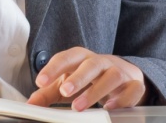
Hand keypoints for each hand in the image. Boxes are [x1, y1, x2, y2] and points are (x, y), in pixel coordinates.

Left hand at [27, 47, 147, 110]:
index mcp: (82, 58)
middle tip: (64, 91)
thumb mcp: (68, 83)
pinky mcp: (135, 85)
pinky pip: (132, 89)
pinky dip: (122, 99)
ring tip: (79, 106)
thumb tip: (30, 104)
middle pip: (91, 64)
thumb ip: (48, 93)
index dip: (53, 67)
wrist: (124, 75)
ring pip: (112, 76)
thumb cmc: (90, 78)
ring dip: (95, 91)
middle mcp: (102, 62)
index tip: (40, 81)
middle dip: (77, 77)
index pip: (67, 57)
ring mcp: (120, 72)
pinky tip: (109, 108)